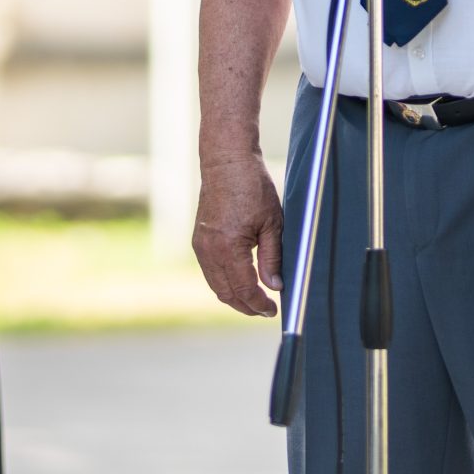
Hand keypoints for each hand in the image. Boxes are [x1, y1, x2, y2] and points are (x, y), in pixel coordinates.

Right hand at [191, 153, 283, 317]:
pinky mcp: (198, 241)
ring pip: (216, 285)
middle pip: (226, 293)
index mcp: (229, 247)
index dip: (259, 304)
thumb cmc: (253, 187)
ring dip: (234, 297)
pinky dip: (224, 282)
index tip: (273, 311)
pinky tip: (240, 282)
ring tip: (255, 300)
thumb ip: (272, 258)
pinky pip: (210, 272)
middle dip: (246, 306)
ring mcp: (200, 246)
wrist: (226, 162)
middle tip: (266, 311)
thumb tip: (275, 287)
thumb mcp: (273, 224)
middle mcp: (209, 251)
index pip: (244, 289)